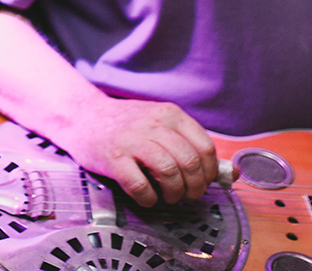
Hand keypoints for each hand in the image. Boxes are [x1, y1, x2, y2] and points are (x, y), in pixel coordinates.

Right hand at [45, 94, 218, 206]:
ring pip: (169, 173)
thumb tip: (228, 172)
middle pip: (189, 162)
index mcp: (169, 114)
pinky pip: (140, 186)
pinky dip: (149, 198)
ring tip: (169, 196)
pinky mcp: (114, 158)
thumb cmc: (126, 124)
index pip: (204, 147)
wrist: (83, 116)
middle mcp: (153, 123)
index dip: (209, 172)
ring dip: (174, 193)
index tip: (204, 182)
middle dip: (194, 187)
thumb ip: (188, 141)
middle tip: (188, 194)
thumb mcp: (160, 122)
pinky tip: (147, 197)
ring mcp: (132, 140)